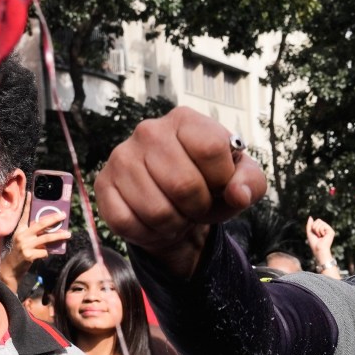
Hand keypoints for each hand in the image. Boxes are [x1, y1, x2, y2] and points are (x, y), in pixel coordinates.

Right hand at [10, 205, 66, 265]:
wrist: (10, 268)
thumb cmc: (20, 252)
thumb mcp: (24, 240)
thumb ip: (34, 234)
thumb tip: (50, 229)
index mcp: (20, 230)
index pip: (24, 215)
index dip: (28, 204)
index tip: (31, 193)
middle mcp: (22, 236)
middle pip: (40, 224)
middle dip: (53, 218)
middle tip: (63, 215)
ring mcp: (25, 245)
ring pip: (46, 238)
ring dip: (59, 236)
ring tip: (68, 234)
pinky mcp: (29, 255)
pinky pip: (45, 252)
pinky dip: (47, 252)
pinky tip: (44, 254)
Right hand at [95, 107, 263, 278]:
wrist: (174, 205)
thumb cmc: (209, 186)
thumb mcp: (240, 181)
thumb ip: (250, 183)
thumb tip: (237, 194)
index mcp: (185, 120)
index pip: (210, 149)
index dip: (221, 180)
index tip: (219, 185)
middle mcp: (149, 131)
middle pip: (183, 185)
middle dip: (198, 208)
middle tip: (196, 206)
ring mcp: (121, 157)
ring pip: (156, 211)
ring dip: (174, 224)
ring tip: (176, 213)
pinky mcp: (103, 185)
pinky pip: (127, 223)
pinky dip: (148, 234)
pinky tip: (153, 223)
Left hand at [303, 216, 337, 273]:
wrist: (318, 249)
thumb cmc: (314, 243)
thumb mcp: (310, 232)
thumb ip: (309, 224)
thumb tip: (310, 217)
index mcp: (322, 229)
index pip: (316, 221)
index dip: (313, 226)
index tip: (315, 234)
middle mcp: (326, 229)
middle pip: (318, 220)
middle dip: (314, 227)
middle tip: (317, 235)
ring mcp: (329, 230)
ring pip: (320, 222)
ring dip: (317, 230)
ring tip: (320, 236)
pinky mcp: (331, 231)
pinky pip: (323, 225)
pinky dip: (320, 231)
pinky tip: (323, 236)